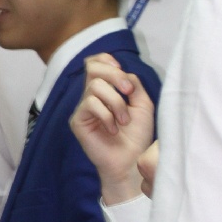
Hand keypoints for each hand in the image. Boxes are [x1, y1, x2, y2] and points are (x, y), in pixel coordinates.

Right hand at [69, 53, 155, 205]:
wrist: (132, 161)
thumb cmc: (137, 136)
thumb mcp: (143, 104)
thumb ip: (133, 84)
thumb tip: (122, 72)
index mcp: (106, 89)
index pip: (95, 63)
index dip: (105, 60)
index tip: (121, 68)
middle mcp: (92, 96)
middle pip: (92, 68)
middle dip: (114, 76)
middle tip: (128, 92)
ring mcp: (83, 108)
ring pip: (95, 87)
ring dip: (116, 102)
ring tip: (124, 120)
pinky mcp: (78, 121)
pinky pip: (90, 104)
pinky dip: (107, 115)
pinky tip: (113, 130)